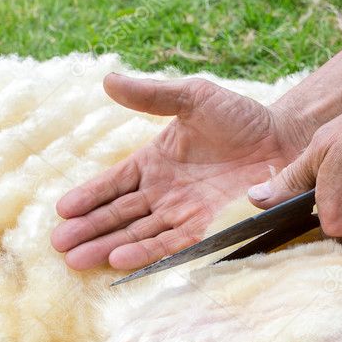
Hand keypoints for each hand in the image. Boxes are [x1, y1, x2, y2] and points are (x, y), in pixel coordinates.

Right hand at [52, 74, 309, 269]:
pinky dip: (145, 252)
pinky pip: (170, 243)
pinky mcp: (207, 226)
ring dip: (108, 246)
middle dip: (89, 230)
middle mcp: (164, 192)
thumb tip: (108, 80)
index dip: (88, 196)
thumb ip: (152, 95)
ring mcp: (184, 212)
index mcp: (154, 162)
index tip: (61, 210)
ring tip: (77, 259)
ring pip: (137, 233)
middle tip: (58, 246)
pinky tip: (119, 261)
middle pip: (119, 215)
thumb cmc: (239, 116)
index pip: (113, 184)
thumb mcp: (192, 97)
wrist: (283, 139)